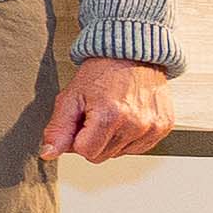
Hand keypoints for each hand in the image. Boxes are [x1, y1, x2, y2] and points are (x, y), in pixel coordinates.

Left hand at [43, 56, 175, 165]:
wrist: (131, 55)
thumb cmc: (101, 73)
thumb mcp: (70, 98)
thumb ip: (58, 129)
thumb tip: (48, 153)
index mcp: (109, 116)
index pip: (85, 152)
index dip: (77, 139)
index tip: (80, 122)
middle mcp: (135, 124)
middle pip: (102, 156)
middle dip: (93, 140)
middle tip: (94, 116)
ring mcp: (152, 127)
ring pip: (120, 154)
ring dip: (111, 140)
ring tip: (112, 115)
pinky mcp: (164, 127)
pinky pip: (139, 148)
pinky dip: (129, 138)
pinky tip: (126, 118)